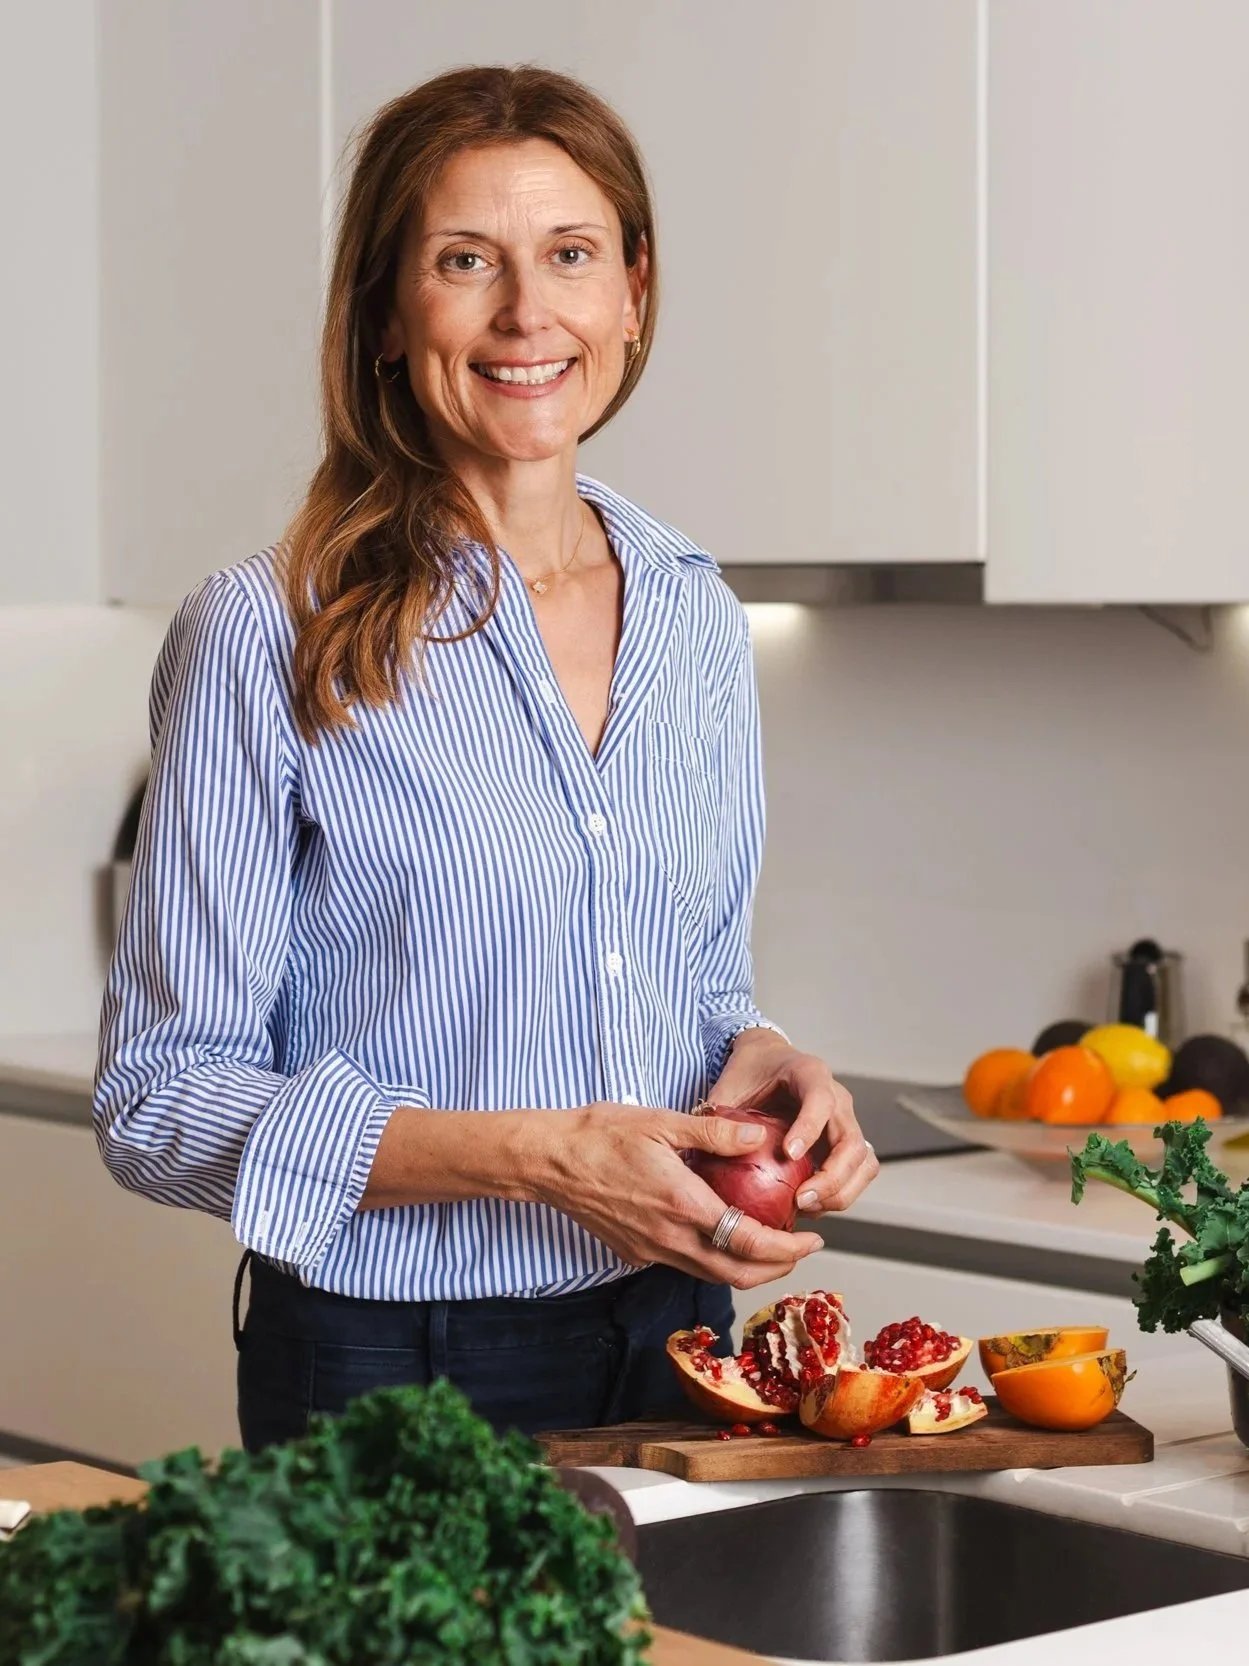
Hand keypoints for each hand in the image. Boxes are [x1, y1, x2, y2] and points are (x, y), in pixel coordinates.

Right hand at [523, 1101, 823, 1288]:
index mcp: (683, 1205)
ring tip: (771, 1243)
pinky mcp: (635, 1252)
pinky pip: (685, 1263)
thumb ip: (717, 1132)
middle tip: (801, 1247)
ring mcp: (650, 1250)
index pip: (750, 1242)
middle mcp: (669, 1238)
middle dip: (778, 1268)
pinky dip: (714, 1257)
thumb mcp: (664, 1122)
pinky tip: (722, 1231)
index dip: (790, 1248)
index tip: (813, 1237)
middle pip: (738, 1274)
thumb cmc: (600, 1135)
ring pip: (712, 1274)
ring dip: (748, 1267)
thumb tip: (762, 1136)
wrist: (549, 1160)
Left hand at [707, 1032, 878, 1216]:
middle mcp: (837, 1096)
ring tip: (806, 1207)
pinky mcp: (845, 1142)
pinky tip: (811, 1205)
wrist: (767, 1061)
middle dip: (831, 1176)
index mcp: (809, 1073)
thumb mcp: (729, 1084)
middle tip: (801, 1199)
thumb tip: (700, 1153)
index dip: (808, 1129)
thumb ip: (718, 1114)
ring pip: (863, 1161)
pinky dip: (841, 1193)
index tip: (789, 1154)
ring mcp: (845, 1121)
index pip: (820, 1100)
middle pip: (851, 1141)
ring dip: (841, 1191)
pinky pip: (859, 1171)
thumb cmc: (750, 1071)